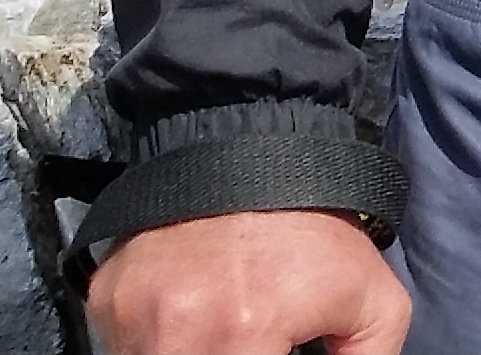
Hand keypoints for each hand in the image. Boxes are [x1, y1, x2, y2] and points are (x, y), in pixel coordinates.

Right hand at [83, 211, 406, 354]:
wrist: (248, 145)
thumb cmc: (313, 226)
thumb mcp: (375, 301)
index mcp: (242, 332)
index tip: (273, 349)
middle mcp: (175, 330)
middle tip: (245, 340)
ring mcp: (131, 313)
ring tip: (216, 326)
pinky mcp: (106, 297)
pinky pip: (123, 346)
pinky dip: (153, 342)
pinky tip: (187, 315)